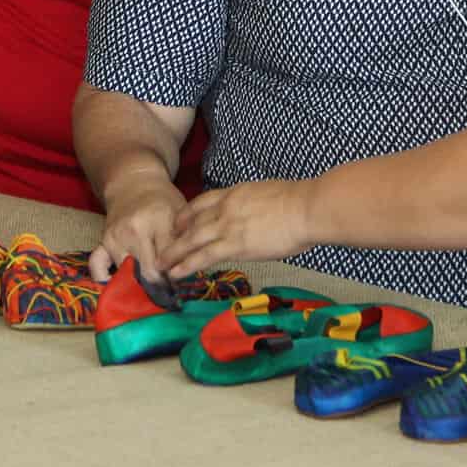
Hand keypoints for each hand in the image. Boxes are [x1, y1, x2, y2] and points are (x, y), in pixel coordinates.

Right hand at [88, 173, 185, 283]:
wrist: (134, 183)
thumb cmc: (163, 200)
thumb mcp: (181, 212)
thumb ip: (187, 237)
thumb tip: (191, 268)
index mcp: (158, 219)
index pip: (169, 258)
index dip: (178, 271)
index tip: (182, 275)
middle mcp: (134, 229)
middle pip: (148, 272)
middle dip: (161, 282)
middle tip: (169, 283)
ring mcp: (116, 237)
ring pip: (127, 274)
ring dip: (139, 282)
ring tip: (152, 282)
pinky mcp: (103, 242)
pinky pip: (98, 266)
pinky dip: (105, 278)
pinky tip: (118, 284)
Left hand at [161, 179, 313, 279]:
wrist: (304, 208)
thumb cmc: (298, 202)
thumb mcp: (268, 193)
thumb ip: (255, 204)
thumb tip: (257, 215)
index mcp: (235, 193)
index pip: (204, 202)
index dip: (188, 213)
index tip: (179, 222)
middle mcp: (226, 207)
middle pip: (193, 221)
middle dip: (176, 235)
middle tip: (163, 247)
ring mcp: (228, 226)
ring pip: (192, 240)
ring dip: (175, 253)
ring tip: (161, 265)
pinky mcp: (234, 245)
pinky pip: (204, 256)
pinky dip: (188, 264)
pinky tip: (177, 273)